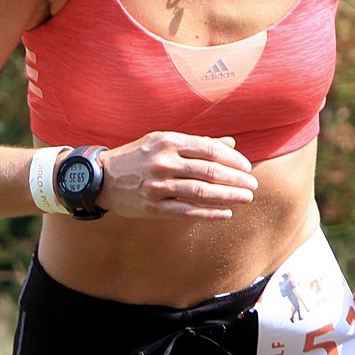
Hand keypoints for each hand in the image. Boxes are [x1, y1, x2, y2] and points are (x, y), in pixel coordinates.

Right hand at [99, 132, 257, 218]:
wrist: (102, 178)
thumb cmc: (138, 157)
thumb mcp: (163, 142)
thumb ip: (196, 143)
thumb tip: (231, 144)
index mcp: (168, 141)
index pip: (210, 149)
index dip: (233, 159)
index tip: (247, 167)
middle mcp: (163, 162)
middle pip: (210, 170)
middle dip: (236, 178)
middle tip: (252, 185)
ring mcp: (158, 186)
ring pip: (202, 192)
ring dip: (229, 196)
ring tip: (246, 198)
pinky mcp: (153, 207)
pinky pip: (187, 211)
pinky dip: (209, 213)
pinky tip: (226, 213)